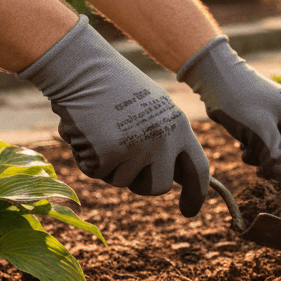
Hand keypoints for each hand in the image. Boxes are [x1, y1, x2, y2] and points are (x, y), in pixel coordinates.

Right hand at [18, 16, 209, 214]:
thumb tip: (177, 176)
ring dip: (108, 166)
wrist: (82, 69)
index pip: (198, 169)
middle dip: (141, 185)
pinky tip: (86, 131)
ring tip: (102, 132)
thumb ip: (168, 140)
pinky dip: (87, 158)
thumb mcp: (153, 109)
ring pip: (123, 182)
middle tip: (124, 165)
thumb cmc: (114, 86)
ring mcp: (137, 147)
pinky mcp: (109, 154)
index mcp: (179, 126)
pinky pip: (96, 173)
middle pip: (158, 187)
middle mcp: (163, 139)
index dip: (196, 194)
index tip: (190, 211)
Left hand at [178, 35, 280, 177]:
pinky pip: (273, 147)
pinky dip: (261, 154)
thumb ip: (275, 154)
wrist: (215, 77)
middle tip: (280, 177)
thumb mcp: (258, 129)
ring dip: (274, 161)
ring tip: (255, 159)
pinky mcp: (269, 126)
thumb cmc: (240, 97)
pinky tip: (245, 149)